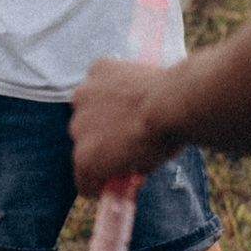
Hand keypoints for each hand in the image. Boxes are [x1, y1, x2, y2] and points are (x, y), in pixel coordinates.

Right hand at [70, 57, 179, 191]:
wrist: (175, 101)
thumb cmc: (165, 138)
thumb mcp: (145, 166)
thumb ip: (126, 171)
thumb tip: (122, 175)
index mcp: (87, 159)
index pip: (84, 178)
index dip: (100, 179)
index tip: (112, 175)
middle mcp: (76, 128)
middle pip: (83, 138)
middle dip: (100, 139)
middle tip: (125, 136)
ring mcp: (83, 95)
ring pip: (87, 105)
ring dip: (100, 109)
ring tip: (128, 107)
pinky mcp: (96, 70)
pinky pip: (98, 78)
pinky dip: (110, 83)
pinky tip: (129, 86)